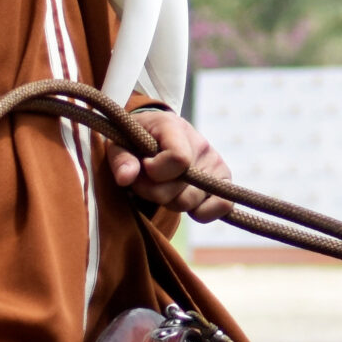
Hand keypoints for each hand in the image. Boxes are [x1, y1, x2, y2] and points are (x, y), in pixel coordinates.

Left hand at [110, 108, 234, 220]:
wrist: (155, 134)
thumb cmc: (134, 140)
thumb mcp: (119, 143)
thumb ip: (121, 159)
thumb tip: (125, 178)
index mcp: (175, 128)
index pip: (178, 158)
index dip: (155, 172)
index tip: (143, 168)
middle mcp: (200, 144)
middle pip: (180, 187)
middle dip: (154, 193)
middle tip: (143, 183)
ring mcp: (214, 162)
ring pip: (192, 201)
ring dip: (170, 202)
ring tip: (161, 188)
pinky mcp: (222, 180)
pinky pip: (223, 205)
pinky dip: (202, 213)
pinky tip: (183, 204)